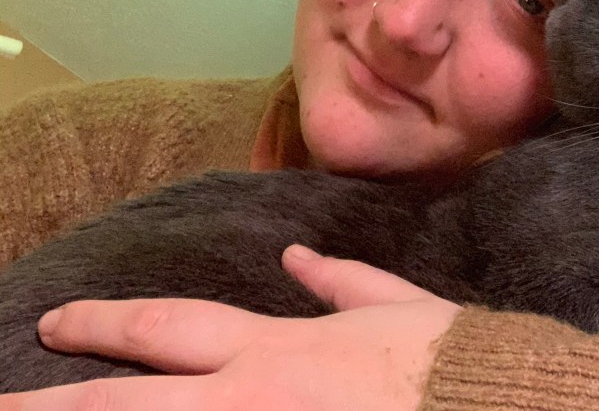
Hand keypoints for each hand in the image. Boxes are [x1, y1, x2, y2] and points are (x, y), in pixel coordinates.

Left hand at [0, 246, 461, 409]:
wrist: (486, 407)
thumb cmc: (441, 361)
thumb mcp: (392, 307)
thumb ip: (339, 283)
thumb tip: (295, 259)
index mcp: (274, 349)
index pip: (168, 327)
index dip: (105, 324)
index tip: (55, 325)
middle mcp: (248, 397)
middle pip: (131, 397)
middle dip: (56, 401)